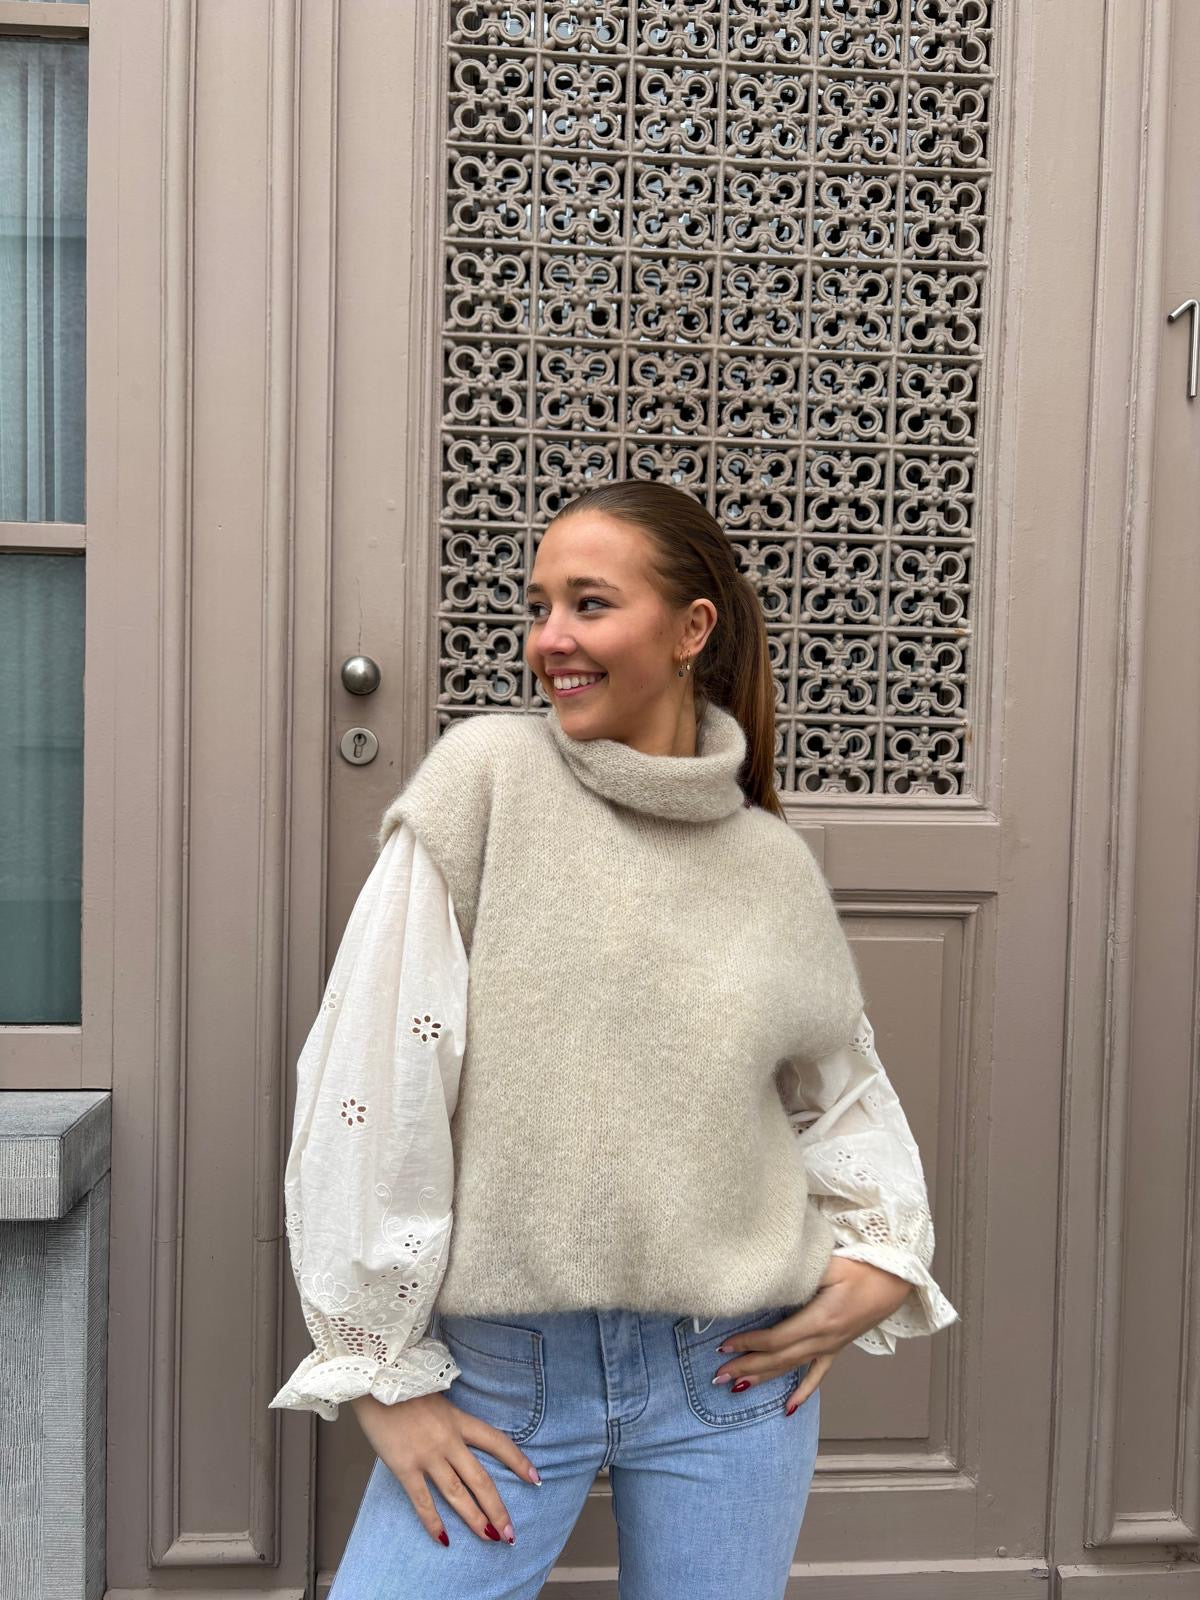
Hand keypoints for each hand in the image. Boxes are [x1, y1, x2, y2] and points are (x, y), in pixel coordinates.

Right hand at [350, 1389, 541, 1548]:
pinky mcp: (405, 1467)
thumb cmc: (403, 1387)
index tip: (535, 1479)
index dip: (518, 1461)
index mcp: (459, 1419)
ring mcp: (427, 1455)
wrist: (375, 1380)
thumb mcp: (437, 1397)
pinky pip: (422, 1501)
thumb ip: (449, 1420)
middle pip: (481, 1479)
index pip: (497, 1441)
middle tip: (510, 1533)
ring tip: (490, 1539)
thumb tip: (457, 1440)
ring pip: (458, 1494)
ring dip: (475, 1519)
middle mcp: (449, 1439)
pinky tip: (443, 1540)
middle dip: (498, 1508)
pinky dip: (433, 1522)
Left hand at [710, 1257, 915, 1412]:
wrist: (895, 1280)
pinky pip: (818, 1374)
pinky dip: (803, 1392)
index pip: (777, 1339)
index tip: (724, 1346)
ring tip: (737, 1387)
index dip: (749, 1344)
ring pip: (793, 1368)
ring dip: (764, 1378)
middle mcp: (824, 1339)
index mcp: (821, 1320)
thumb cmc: (863, 1267)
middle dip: (747, 1367)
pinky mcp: (838, 1347)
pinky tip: (789, 1409)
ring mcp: (831, 1347)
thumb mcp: (830, 1264)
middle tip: (718, 1377)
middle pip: (779, 1359)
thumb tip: (768, 1279)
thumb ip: (800, 1273)